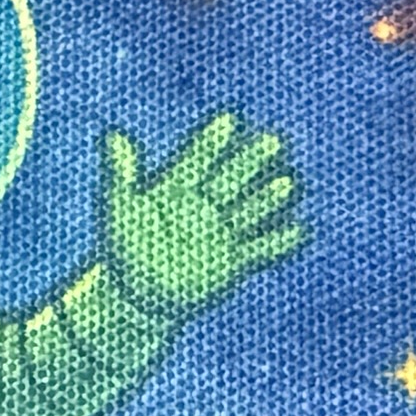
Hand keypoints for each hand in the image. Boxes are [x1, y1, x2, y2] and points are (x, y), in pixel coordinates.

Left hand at [102, 112, 304, 313]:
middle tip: (272, 140)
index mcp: (177, 187)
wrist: (137, 295)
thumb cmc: (124, 248)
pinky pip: (260, 249)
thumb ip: (121, 173)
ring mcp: (221, 232)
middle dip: (250, 162)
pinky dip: (279, 241)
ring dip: (268, 198)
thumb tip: (115, 134)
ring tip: (287, 181)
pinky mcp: (233, 261)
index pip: (197, 159)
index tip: (228, 121)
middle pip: (231, 179)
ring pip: (249, 210)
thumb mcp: (120, 208)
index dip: (211, 142)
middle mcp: (205, 205)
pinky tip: (299, 229)